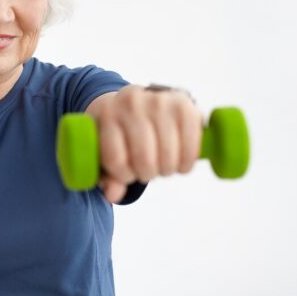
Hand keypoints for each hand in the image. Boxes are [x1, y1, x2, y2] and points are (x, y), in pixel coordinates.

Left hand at [90, 85, 203, 202]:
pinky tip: (180, 164)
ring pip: (168, 155)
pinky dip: (187, 162)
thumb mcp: (105, 148)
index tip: (127, 174)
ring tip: (163, 166)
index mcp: (107, 114)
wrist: (134, 99)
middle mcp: (132, 103)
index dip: (123, 176)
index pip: (116, 159)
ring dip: (167, 170)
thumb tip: (113, 196)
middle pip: (144, 159)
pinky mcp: (184, 104)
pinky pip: (191, 145)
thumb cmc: (117, 130)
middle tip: (148, 171)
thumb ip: (108, 175)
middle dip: (147, 174)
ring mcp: (159, 101)